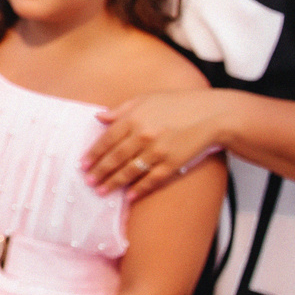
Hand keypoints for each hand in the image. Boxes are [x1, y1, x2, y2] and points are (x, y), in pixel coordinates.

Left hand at [85, 89, 230, 200]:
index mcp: (134, 118)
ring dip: (113, 183)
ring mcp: (158, 151)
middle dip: (99, 172)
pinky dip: (139, 189)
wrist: (211, 114)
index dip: (93, 154)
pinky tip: (128, 196)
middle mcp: (143, 136)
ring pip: (130, 172)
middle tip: (88, 182)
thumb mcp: (147, 99)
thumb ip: (121, 110)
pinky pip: (151, 180)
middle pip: (115, 158)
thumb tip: (99, 117)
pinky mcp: (172, 163)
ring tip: (101, 191)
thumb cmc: (178, 103)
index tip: (83, 164)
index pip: (107, 140)